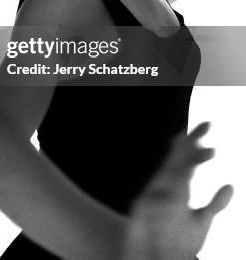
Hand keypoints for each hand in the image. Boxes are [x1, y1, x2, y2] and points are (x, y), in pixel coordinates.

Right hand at [123, 122, 233, 259]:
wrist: (148, 255)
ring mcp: (151, 195)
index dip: (196, 140)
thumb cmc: (175, 237)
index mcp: (178, 184)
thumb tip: (231, 185)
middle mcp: (164, 184)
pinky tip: (171, 202)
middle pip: (177, 159)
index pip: (188, 157)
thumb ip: (215, 204)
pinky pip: (150, 203)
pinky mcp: (140, 211)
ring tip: (197, 169)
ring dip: (180, 173)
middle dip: (190, 148)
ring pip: (166, 178)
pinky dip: (159, 202)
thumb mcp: (200, 220)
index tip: (209, 124)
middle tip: (208, 136)